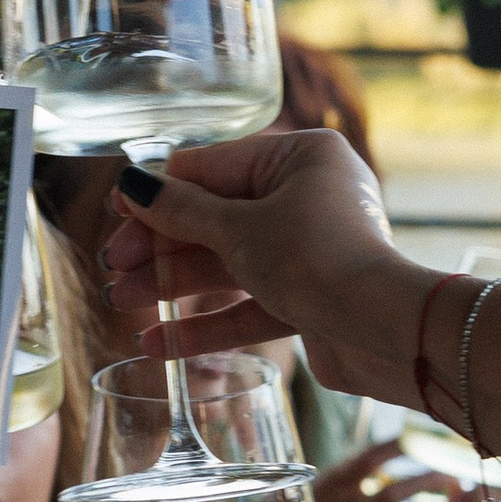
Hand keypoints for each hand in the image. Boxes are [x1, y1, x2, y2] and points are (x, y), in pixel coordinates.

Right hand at [99, 130, 418, 396]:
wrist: (385, 331)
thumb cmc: (316, 260)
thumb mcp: (239, 229)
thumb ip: (181, 210)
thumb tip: (132, 185)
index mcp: (301, 157)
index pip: (212, 168)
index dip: (160, 194)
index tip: (116, 215)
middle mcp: (309, 197)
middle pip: (216, 217)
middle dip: (161, 247)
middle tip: (115, 268)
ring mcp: (310, 250)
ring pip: (228, 264)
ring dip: (174, 285)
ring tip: (123, 303)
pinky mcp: (310, 299)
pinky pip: (249, 304)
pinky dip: (207, 324)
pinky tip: (158, 344)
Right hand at [311, 438, 442, 501]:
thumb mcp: (319, 494)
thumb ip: (349, 476)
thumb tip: (392, 447)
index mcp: (329, 486)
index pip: (369, 458)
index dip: (401, 446)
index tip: (428, 436)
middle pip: (394, 490)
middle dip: (428, 479)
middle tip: (452, 471)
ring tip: (453, 500)